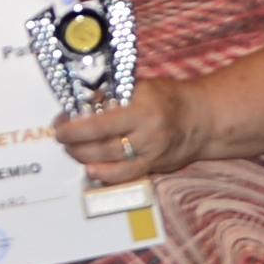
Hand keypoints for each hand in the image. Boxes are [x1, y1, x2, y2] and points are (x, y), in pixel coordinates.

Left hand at [55, 74, 217, 187]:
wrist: (203, 120)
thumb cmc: (169, 98)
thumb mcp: (141, 86)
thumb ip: (112, 95)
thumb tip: (79, 103)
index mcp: (142, 106)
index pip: (100, 120)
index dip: (74, 126)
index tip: (60, 123)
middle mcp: (148, 131)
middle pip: (101, 144)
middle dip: (74, 143)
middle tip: (62, 137)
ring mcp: (152, 152)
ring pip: (109, 162)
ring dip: (84, 157)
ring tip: (72, 150)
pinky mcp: (155, 167)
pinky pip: (125, 176)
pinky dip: (104, 175)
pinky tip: (91, 169)